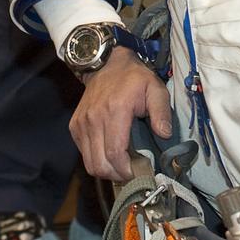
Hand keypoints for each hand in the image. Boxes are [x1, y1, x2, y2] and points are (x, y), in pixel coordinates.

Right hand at [70, 47, 173, 181]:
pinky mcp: (75, 126)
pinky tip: (109, 153)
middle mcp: (94, 119)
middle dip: (116, 175)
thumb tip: (164, 135)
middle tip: (131, 172)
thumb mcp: (155, 88)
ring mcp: (81, 123)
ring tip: (121, 166)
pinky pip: (83, 153)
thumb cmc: (134, 78)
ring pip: (89, 163)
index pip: (115, 153)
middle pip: (99, 164)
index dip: (126, 170)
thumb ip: (162, 111)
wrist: (106, 64)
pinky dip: (96, 159)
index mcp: (115, 111)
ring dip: (105, 170)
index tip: (138, 172)